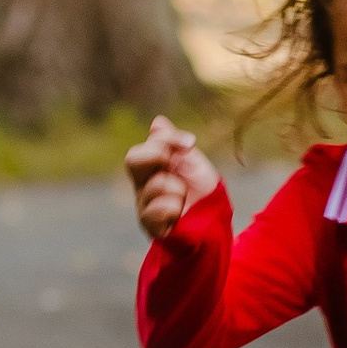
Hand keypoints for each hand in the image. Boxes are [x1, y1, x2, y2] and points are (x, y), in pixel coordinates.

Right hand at [125, 116, 220, 241]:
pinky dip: (175, 208)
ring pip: (156, 184)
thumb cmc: (202, 193)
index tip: (191, 143)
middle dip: (158, 156)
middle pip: (133, 159)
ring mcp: (143, 205)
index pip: (147, 145)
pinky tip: (179, 214)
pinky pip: (159, 208)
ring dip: (178, 189)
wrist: (214, 224)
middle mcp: (142, 184)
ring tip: (183, 199)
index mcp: (151, 167)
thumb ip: (174, 144)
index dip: (168, 140)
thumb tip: (158, 122)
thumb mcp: (193, 162)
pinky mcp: (148, 225)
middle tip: (174, 166)